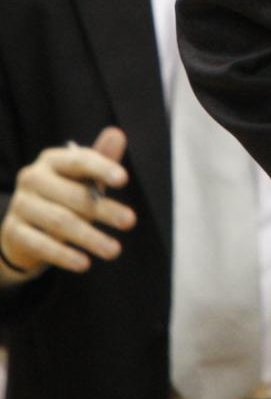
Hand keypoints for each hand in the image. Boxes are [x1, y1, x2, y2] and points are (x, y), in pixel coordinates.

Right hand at [0, 127, 135, 281]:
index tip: (124, 180)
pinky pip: (41, 244)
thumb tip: (118, 134)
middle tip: (130, 221)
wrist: (26, 227)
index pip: (79, 160)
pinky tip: (84, 263)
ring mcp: (20, 205)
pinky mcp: (12, 232)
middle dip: (104, 209)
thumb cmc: (65, 195)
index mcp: (52, 160)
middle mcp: (32, 179)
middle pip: (73, 195)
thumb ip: (101, 159)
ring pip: (59, 221)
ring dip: (89, 237)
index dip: (102, 168)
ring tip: (114, 250)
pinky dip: (64, 255)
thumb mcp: (84, 178)